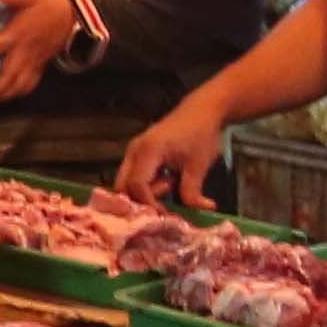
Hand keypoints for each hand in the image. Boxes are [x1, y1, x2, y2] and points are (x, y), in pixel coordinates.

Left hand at [0, 0, 83, 103]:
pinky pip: (30, 84)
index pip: (1, 45)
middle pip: (9, 75)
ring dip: (3, 96)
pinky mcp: (40, 66)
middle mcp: (25, 51)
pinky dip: (18, 93)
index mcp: (18, 34)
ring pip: (19, 84)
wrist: (72, 18)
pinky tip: (8, 97)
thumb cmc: (47, 7)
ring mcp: (33, 61)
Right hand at [115, 99, 229, 208]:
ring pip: (126, 182)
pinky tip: (166, 181)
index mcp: (149, 151)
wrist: (201, 111)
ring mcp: (133, 151)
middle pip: (123, 186)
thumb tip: (203, 210)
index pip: (137, 185)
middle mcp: (134, 150)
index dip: (149, 203)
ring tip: (170, 184)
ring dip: (144, 192)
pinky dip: (145, 186)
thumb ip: (193, 191)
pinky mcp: (138, 153)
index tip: (166, 215)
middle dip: (140, 201)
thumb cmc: (201, 135)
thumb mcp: (199, 165)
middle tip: (165, 203)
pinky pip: (133, 176)